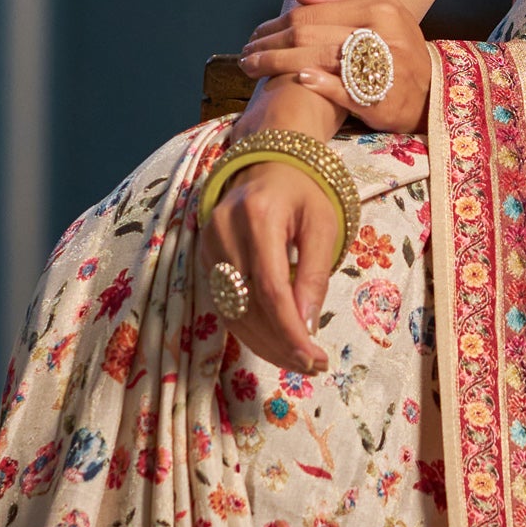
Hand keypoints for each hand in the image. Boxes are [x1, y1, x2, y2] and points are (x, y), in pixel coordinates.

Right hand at [203, 128, 341, 379]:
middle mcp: (223, 232)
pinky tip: (275, 343)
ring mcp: (207, 245)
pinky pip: (224, 305)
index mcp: (257, 218)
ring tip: (298, 360)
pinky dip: (250, 330)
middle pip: (248, 307)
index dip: (290, 331)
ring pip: (232, 313)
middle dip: (281, 344)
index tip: (313, 357)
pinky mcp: (202, 257)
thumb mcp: (323, 225)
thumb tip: (307, 327)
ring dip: (265, 344)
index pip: (270, 289)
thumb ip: (314, 274)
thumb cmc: (303, 192)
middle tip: (312, 364)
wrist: (267, 162)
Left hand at [236, 0, 430, 132]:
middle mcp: (383, 35)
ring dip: (278, 64)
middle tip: (246, 54)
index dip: (277, 24)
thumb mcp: (384, 7)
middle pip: (310, 36)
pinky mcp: (383, 101)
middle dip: (270, 45)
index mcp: (380, 8)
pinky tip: (299, 80)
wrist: (434, 91)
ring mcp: (384, 69)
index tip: (255, 35)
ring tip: (253, 68)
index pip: (313, 14)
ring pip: (319, 60)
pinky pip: (345, 90)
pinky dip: (321, 84)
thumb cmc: (400, 46)